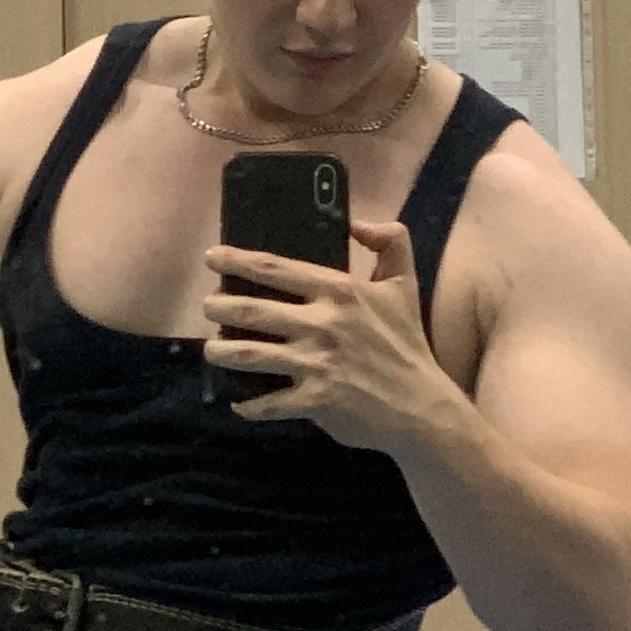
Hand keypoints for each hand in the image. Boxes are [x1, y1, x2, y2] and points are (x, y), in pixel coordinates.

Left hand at [202, 220, 464, 452]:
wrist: (422, 407)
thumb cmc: (407, 345)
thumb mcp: (404, 285)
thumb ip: (390, 243)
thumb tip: (358, 223)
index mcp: (339, 291)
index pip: (276, 269)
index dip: (237, 260)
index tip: (211, 257)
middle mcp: (323, 324)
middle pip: (251, 310)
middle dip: (218, 307)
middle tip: (207, 307)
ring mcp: (317, 363)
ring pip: (249, 354)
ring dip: (220, 351)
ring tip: (211, 349)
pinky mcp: (315, 400)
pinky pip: (267, 403)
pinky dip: (248, 405)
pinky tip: (238, 403)